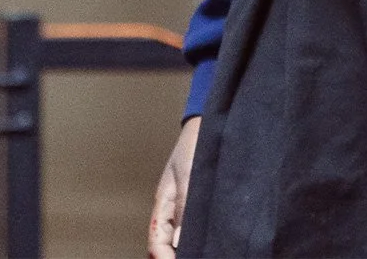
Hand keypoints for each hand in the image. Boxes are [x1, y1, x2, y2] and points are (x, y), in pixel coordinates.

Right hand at [147, 116, 198, 257]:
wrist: (210, 121)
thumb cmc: (195, 142)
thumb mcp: (188, 174)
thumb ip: (184, 206)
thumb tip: (178, 241)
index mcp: (163, 202)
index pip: (156, 238)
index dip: (163, 255)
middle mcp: (173, 206)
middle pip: (166, 241)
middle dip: (173, 254)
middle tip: (193, 258)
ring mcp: (186, 203)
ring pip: (180, 234)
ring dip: (185, 246)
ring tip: (201, 251)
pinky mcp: (200, 198)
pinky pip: (194, 223)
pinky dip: (198, 234)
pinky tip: (208, 239)